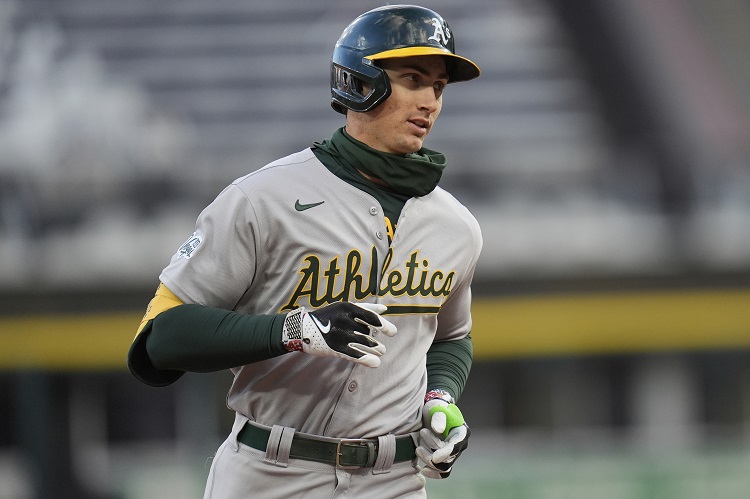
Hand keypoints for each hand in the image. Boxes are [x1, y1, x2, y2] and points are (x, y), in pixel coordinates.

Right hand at [282, 302, 396, 366]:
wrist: (302, 328)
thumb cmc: (328, 316)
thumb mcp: (344, 307)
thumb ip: (365, 307)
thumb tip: (385, 309)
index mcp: (348, 307)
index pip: (372, 317)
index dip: (385, 326)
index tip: (393, 333)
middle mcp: (344, 320)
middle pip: (368, 333)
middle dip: (377, 343)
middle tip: (382, 349)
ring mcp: (339, 335)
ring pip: (364, 344)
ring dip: (374, 350)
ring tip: (380, 353)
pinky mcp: (334, 348)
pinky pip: (355, 355)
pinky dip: (367, 360)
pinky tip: (375, 364)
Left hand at [417, 391, 469, 478]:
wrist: (433, 411)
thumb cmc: (436, 407)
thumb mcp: (437, 408)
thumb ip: (438, 417)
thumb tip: (438, 430)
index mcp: (462, 432)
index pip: (455, 447)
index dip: (446, 453)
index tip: (435, 457)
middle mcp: (460, 445)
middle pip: (448, 459)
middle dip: (432, 452)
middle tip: (421, 435)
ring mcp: (453, 453)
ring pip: (443, 467)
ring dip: (429, 460)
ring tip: (417, 449)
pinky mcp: (445, 458)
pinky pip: (442, 472)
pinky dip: (434, 473)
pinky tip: (423, 470)